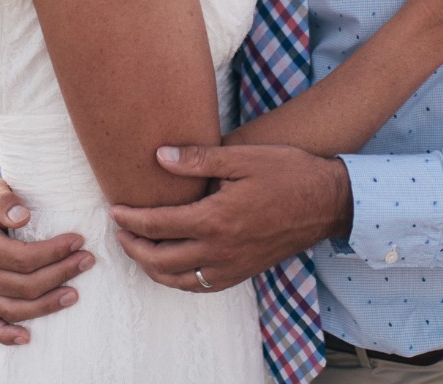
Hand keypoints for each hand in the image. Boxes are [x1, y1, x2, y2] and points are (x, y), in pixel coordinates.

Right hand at [0, 175, 94, 343]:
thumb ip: (3, 199)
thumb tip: (22, 216)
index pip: (23, 258)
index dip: (53, 252)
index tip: (78, 240)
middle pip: (25, 285)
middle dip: (61, 273)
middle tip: (88, 260)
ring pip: (15, 308)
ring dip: (48, 305)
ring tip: (75, 294)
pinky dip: (6, 336)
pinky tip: (28, 338)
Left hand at [109, 144, 349, 292]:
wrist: (328, 202)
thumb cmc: (287, 172)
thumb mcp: (242, 157)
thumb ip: (198, 160)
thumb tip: (159, 156)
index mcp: (214, 219)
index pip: (157, 225)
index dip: (130, 219)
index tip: (115, 210)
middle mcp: (220, 250)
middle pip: (159, 259)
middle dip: (133, 247)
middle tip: (120, 231)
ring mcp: (232, 266)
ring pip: (177, 279)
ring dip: (151, 267)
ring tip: (139, 249)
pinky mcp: (243, 273)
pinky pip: (201, 286)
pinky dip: (178, 279)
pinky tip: (173, 264)